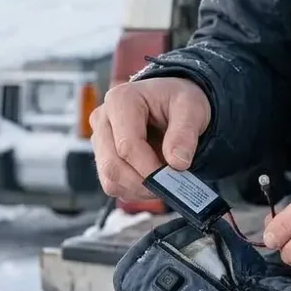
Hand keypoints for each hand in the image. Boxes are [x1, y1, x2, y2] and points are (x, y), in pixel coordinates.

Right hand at [89, 77, 211, 200]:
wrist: (172, 101)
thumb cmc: (178, 100)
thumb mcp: (191, 108)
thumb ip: (185, 133)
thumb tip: (177, 163)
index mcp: (120, 100)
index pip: (127, 145)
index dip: (151, 168)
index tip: (174, 176)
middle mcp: (103, 119)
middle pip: (113, 165)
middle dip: (144, 182)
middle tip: (171, 186)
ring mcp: (100, 140)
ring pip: (110, 179)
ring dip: (139, 189)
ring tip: (165, 182)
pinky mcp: (102, 157)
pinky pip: (112, 185)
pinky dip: (134, 190)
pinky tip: (153, 180)